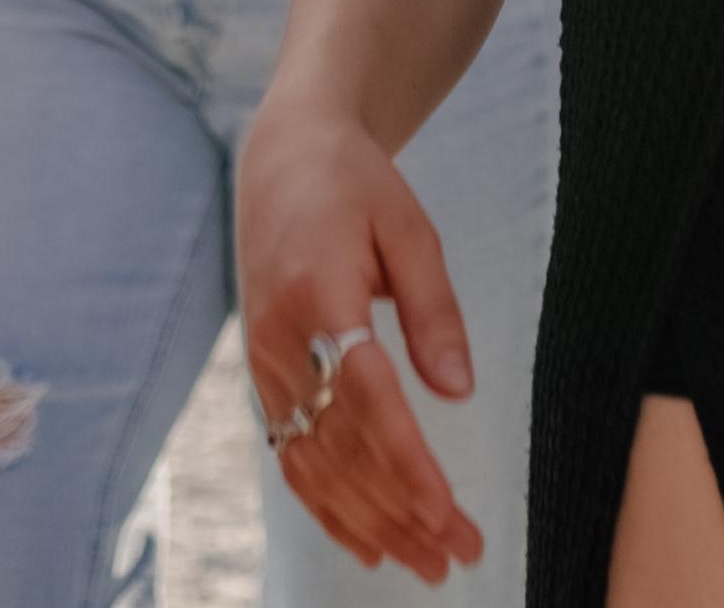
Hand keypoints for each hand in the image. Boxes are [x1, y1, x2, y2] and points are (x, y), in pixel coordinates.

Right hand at [236, 90, 482, 582]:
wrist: (281, 158)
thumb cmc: (354, 185)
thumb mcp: (408, 227)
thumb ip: (434, 310)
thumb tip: (460, 392)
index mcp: (317, 291)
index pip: (364, 395)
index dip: (403, 460)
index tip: (444, 511)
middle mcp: (280, 338)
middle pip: (342, 443)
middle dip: (400, 509)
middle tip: (458, 555)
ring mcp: (263, 362)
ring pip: (314, 462)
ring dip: (370, 521)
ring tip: (426, 564)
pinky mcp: (262, 375)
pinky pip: (292, 454)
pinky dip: (327, 506)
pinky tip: (368, 543)